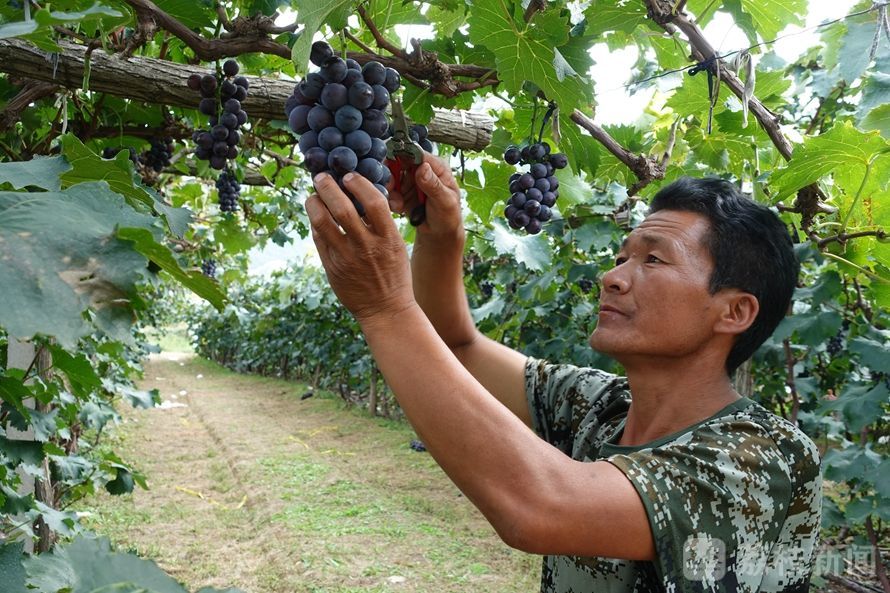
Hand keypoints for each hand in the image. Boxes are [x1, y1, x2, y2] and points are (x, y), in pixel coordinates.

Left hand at [306, 172, 416, 324]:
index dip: (359, 184)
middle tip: (322, 177)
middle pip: (342, 208)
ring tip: (312, 195)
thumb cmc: (394, 275)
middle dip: (328, 187)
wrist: (386, 310)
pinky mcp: (332, 268)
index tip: (350, 176)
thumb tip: (361, 195)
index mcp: (388, 239)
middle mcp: (367, 247)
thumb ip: (381, 224)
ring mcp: (347, 258)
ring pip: (322, 222)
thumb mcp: (397, 246)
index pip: (373, 202)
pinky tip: (316, 216)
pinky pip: (318, 239)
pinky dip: (315, 223)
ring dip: (314, 203)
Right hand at [386, 153, 463, 239]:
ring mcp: (412, 180)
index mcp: (437, 167)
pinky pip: (390, 190)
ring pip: (392, 176)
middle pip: (400, 162)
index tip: (393, 168)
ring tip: (398, 204)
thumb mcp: (445, 201)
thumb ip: (433, 185)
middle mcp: (423, 170)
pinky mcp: (403, 191)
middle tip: (391, 188)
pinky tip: (399, 208)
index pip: (417, 154)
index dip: (403, 158)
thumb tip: (423, 167)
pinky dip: (391, 199)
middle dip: (393, 176)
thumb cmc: (448, 216)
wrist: (439, 234)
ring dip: (392, 190)